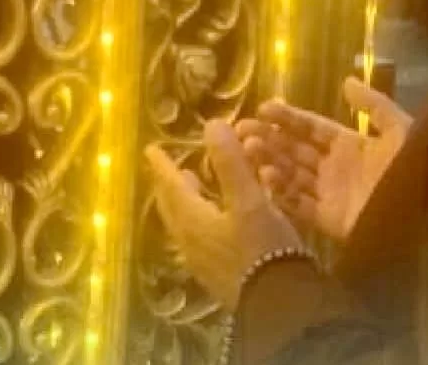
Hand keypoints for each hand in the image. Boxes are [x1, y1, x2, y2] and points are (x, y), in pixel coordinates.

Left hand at [145, 119, 303, 311]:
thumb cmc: (261, 247)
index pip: (172, 186)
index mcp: (193, 220)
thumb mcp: (249, 200)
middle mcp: (191, 240)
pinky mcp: (218, 271)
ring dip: (184, 201)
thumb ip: (230, 163)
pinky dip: (199, 217)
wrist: (277, 303)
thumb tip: (212, 124)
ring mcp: (203, 259)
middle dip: (169, 184)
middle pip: (172, 207)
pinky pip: (198, 236)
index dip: (163, 166)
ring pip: (185, 223)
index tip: (150, 149)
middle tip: (167, 167)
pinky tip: (213, 218)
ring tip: (190, 184)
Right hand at [236, 77, 411, 241]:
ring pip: (293, 175)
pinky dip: (282, 192)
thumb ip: (373, 106)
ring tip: (250, 148)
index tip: (264, 107)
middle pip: (296, 150)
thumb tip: (346, 80)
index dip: (289, 118)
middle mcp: (335, 168)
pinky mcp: (330, 221)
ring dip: (270, 161)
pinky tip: (265, 177)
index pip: (312, 128)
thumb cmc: (415, 167)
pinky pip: (300, 205)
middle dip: (270, 138)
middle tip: (243, 128)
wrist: (427, 213)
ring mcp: (330, 194)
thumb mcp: (400, 129)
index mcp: (351, 145)